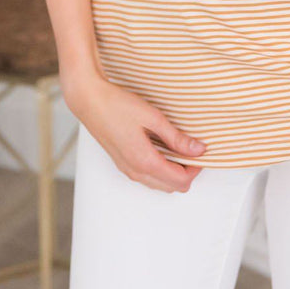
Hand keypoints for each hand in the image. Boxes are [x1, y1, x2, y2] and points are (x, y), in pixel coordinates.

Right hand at [63, 69, 207, 192]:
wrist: (89, 101)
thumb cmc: (117, 105)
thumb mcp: (152, 117)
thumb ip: (176, 137)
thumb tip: (198, 149)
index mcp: (145, 162)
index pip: (180, 180)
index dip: (195, 168)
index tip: (200, 149)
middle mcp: (135, 172)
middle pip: (172, 187)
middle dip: (186, 172)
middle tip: (191, 148)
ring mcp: (127, 170)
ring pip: (159, 184)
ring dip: (173, 172)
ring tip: (178, 147)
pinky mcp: (122, 164)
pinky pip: (148, 177)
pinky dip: (160, 169)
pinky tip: (162, 148)